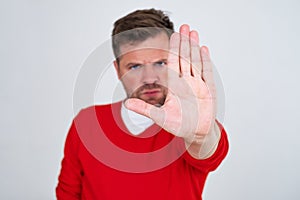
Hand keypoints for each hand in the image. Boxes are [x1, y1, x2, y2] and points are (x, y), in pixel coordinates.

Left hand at [125, 24, 215, 142]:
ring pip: (195, 62)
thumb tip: (126, 103)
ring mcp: (197, 85)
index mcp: (174, 86)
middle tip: (184, 27)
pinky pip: (207, 73)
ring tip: (193, 33)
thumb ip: (144, 109)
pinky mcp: (208, 90)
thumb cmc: (179, 125)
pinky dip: (206, 61)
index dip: (173, 49)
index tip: (173, 36)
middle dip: (184, 43)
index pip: (173, 63)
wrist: (196, 132)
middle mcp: (186, 82)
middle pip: (185, 58)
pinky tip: (204, 49)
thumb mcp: (160, 117)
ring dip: (195, 48)